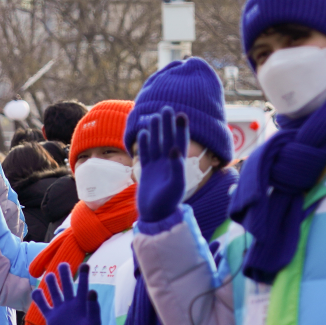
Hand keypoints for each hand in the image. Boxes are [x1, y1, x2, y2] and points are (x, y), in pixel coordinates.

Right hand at [32, 263, 101, 324]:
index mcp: (82, 303)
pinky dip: (38, 298)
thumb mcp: (94, 322)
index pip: (83, 286)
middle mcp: (70, 303)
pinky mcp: (51, 317)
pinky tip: (36, 291)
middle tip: (63, 264)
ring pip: (54, 292)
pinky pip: (43, 306)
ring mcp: (60, 309)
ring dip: (52, 284)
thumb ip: (93, 307)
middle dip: (65, 274)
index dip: (84, 275)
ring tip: (50, 275)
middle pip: (67, 285)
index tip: (85, 264)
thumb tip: (92, 291)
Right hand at [135, 106, 189, 225]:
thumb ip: (177, 168)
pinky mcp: (147, 171)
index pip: (181, 142)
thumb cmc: (168, 203)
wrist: (154, 216)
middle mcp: (168, 163)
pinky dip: (145, 144)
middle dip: (168, 125)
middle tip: (167, 108)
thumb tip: (174, 149)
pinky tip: (144, 132)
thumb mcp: (176, 186)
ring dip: (156, 131)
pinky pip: (146, 154)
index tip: (181, 114)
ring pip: (156, 144)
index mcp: (178, 165)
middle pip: (168, 139)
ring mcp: (157, 167)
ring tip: (155, 116)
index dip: (181, 129)